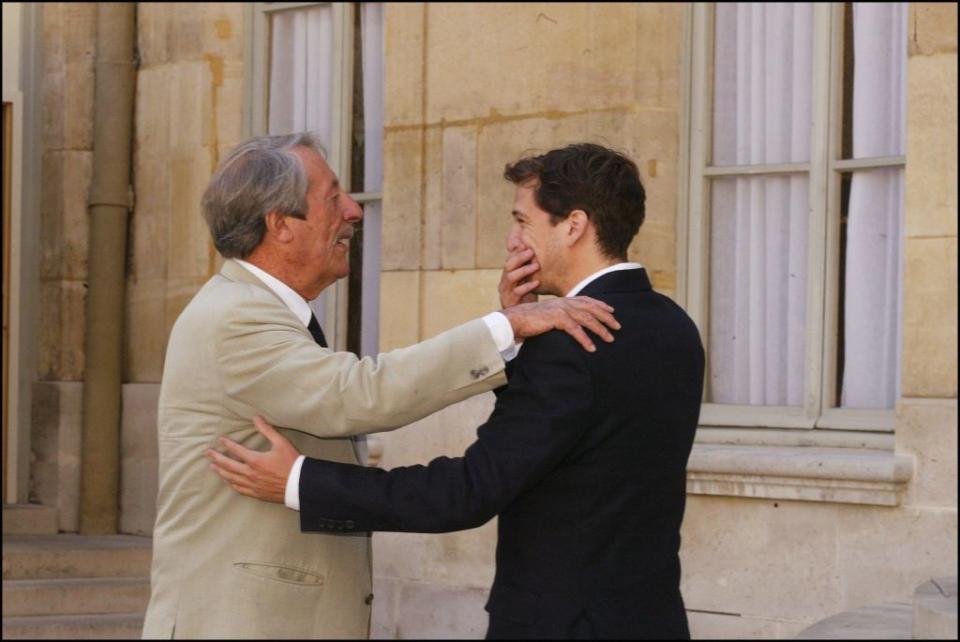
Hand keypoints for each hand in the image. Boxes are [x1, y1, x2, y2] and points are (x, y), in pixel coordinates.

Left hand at [205, 415, 300, 503]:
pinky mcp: (256, 493)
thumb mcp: (281, 443)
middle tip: (207, 453)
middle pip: (228, 465)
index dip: (227, 444)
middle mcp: (250, 473)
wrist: (299, 484)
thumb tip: (256, 418)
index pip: (236, 450)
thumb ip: (267, 430)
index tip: (221, 440)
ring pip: (231, 478)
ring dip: (220, 471)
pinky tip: (228, 481)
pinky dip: (231, 483)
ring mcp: (252, 485)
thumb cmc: (291, 463)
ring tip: (213, 467)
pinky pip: (239, 489)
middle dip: (216, 458)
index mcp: (255, 460)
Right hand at [499, 248, 539, 307]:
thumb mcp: (526, 280)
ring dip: (524, 270)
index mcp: (507, 274)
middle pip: (508, 265)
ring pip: (511, 277)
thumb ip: (528, 268)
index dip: (517, 251)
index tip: (527, 244)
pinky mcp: (511, 301)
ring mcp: (506, 291)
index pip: (510, 259)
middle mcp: (504, 281)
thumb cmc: (525, 296)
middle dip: (520, 257)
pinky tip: (537, 282)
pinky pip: (518, 292)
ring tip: (536, 266)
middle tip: (531, 252)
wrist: (520, 317)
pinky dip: (527, 286)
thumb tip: (536, 252)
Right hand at [501, 297, 619, 351]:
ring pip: (587, 319)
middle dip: (606, 317)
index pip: (586, 300)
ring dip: (600, 330)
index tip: (612, 311)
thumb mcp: (547, 316)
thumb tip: (568, 325)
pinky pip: (575, 330)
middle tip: (618, 327)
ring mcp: (561, 309)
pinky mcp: (556, 318)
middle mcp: (564, 302)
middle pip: (591, 308)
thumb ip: (559, 317)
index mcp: (563, 301)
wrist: (513, 320)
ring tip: (610, 339)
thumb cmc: (528, 321)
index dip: (600, 305)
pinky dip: (585, 339)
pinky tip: (592, 348)